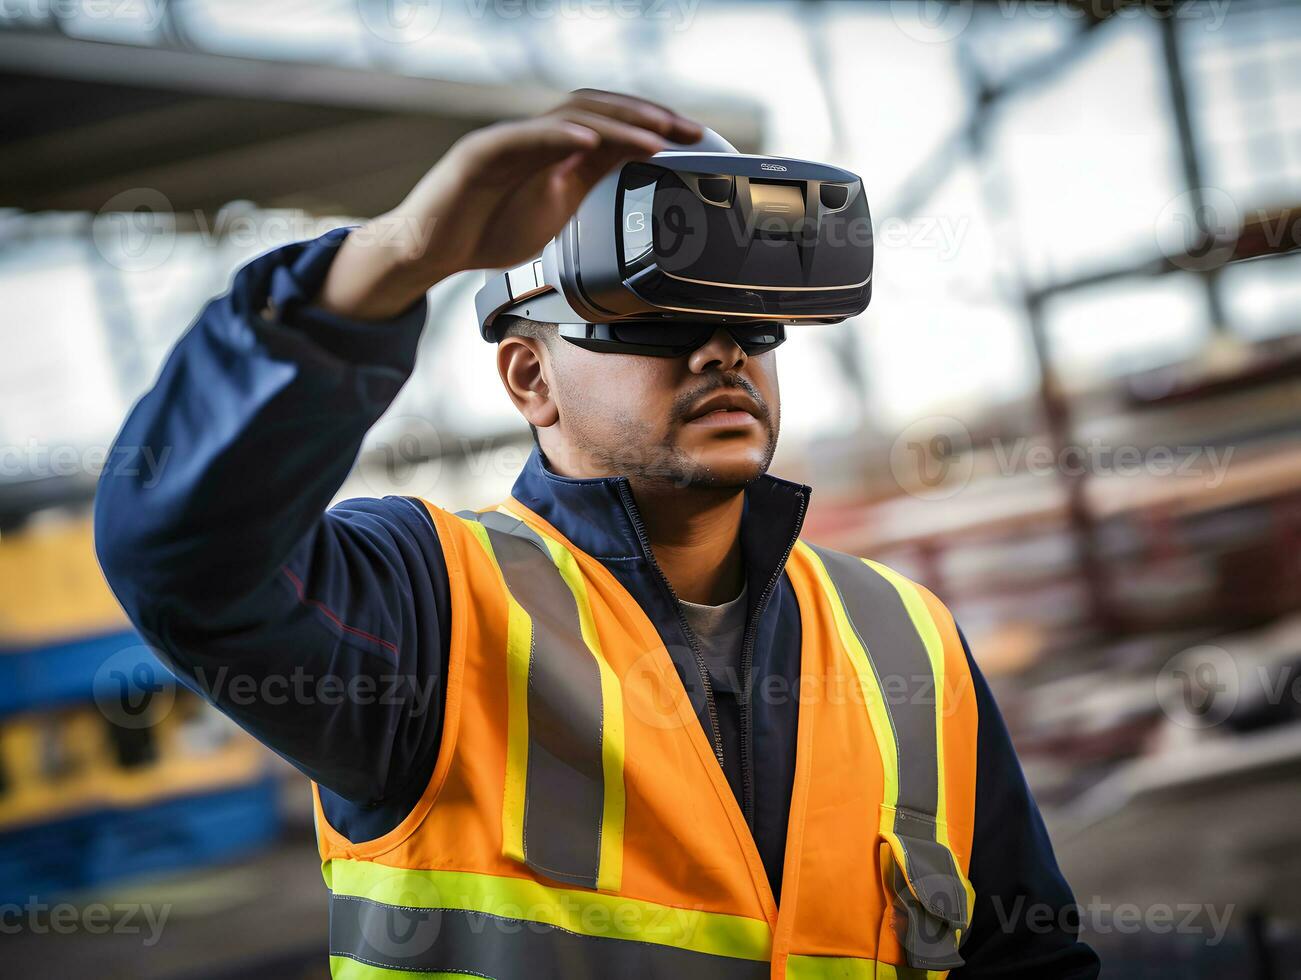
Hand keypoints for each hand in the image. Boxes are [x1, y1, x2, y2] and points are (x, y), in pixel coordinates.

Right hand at [314, 89, 703, 320]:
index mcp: (555, 149)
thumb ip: (590, 182)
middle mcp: (534, 136)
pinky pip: (521, 138)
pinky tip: (587, 140)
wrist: (430, 250)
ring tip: (655, 136)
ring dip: (616, 123)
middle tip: (687, 130)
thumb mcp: (556, 208)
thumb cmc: (487, 229)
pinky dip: (556, 135)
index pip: (612, 123)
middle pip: (597, 108)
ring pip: (566, 116)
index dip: (654, 123)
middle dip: (646, 115)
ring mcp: (506, 141)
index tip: (694, 138)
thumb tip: (634, 166)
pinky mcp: (477, 156)